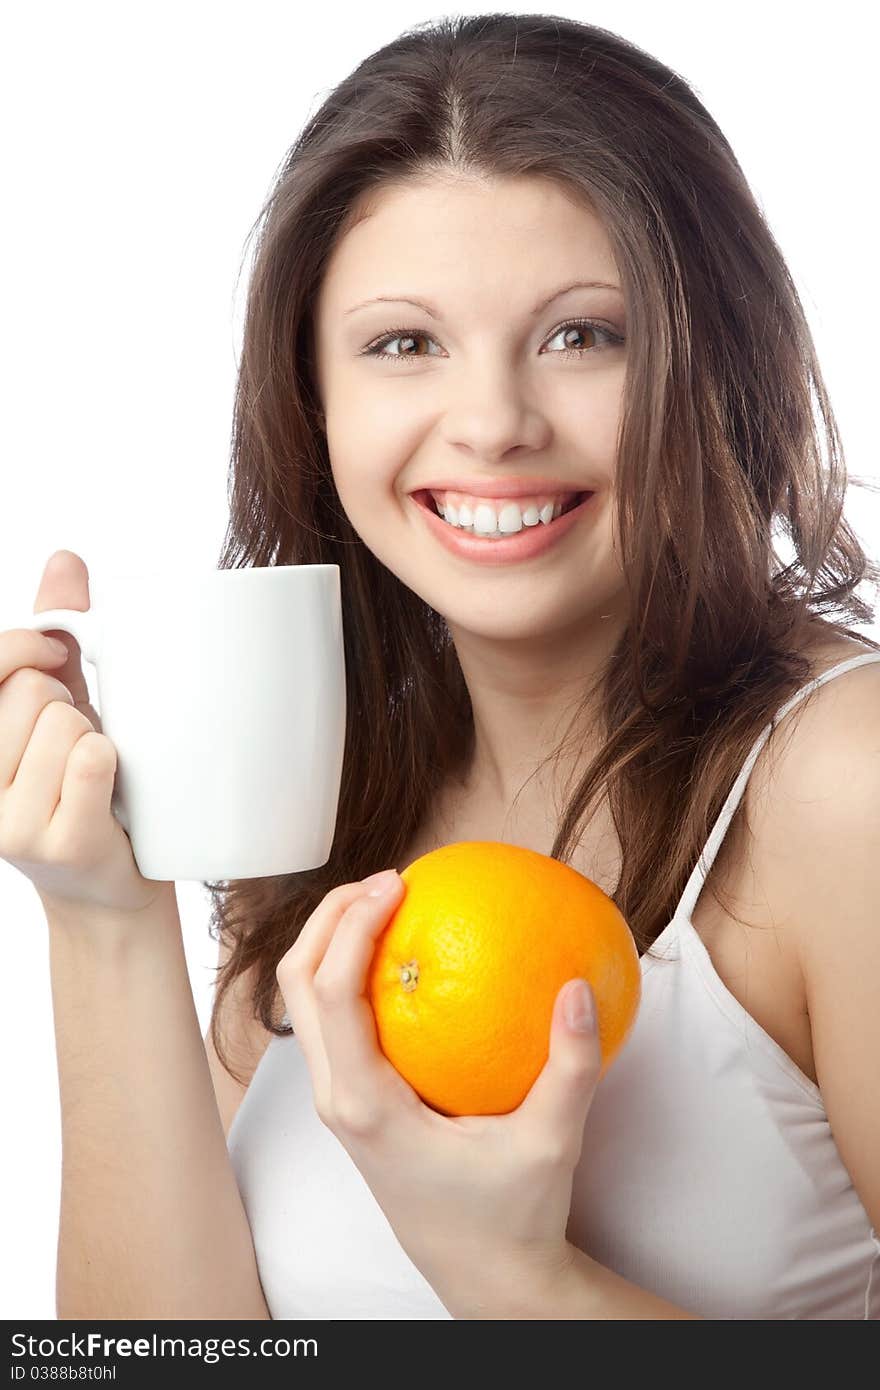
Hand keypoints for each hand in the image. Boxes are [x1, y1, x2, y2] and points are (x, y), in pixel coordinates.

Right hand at [0, 550, 174, 919]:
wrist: (110, 882)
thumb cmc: (82, 780)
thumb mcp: (62, 699)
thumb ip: (55, 630)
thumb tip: (65, 559)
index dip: (27, 645)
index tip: (54, 653)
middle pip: (30, 690)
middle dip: (68, 702)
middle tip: (77, 741)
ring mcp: (7, 822)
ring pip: (65, 723)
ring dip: (95, 737)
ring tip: (93, 773)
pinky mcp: (56, 844)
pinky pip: (92, 759)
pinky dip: (112, 762)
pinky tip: (109, 792)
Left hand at [275, 868, 602, 1317]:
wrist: (484, 1274)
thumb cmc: (512, 1214)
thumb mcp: (551, 1143)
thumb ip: (570, 1068)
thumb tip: (577, 987)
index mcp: (365, 1106)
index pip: (332, 995)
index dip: (351, 927)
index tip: (397, 883)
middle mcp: (336, 1099)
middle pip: (297, 984)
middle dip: (328, 917)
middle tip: (387, 878)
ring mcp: (338, 1101)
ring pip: (305, 1001)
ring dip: (332, 940)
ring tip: (387, 900)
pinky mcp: (353, 1101)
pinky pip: (336, 1020)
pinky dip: (353, 972)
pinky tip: (409, 953)